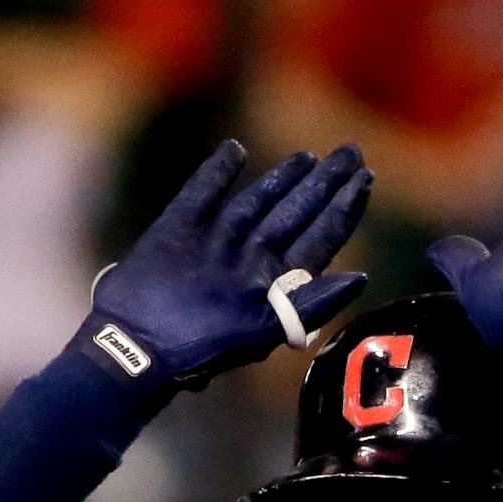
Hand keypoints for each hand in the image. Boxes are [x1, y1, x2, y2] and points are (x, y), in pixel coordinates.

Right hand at [75, 140, 371, 392]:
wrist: (137, 348)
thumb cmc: (202, 350)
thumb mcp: (266, 332)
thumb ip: (312, 305)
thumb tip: (361, 276)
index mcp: (274, 282)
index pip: (320, 237)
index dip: (344, 208)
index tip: (366, 179)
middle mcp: (249, 257)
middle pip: (295, 213)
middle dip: (324, 184)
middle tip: (351, 152)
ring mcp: (214, 242)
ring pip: (256, 201)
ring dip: (283, 177)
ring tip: (308, 157)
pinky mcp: (178, 230)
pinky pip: (202, 193)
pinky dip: (217, 172)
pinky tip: (234, 151)